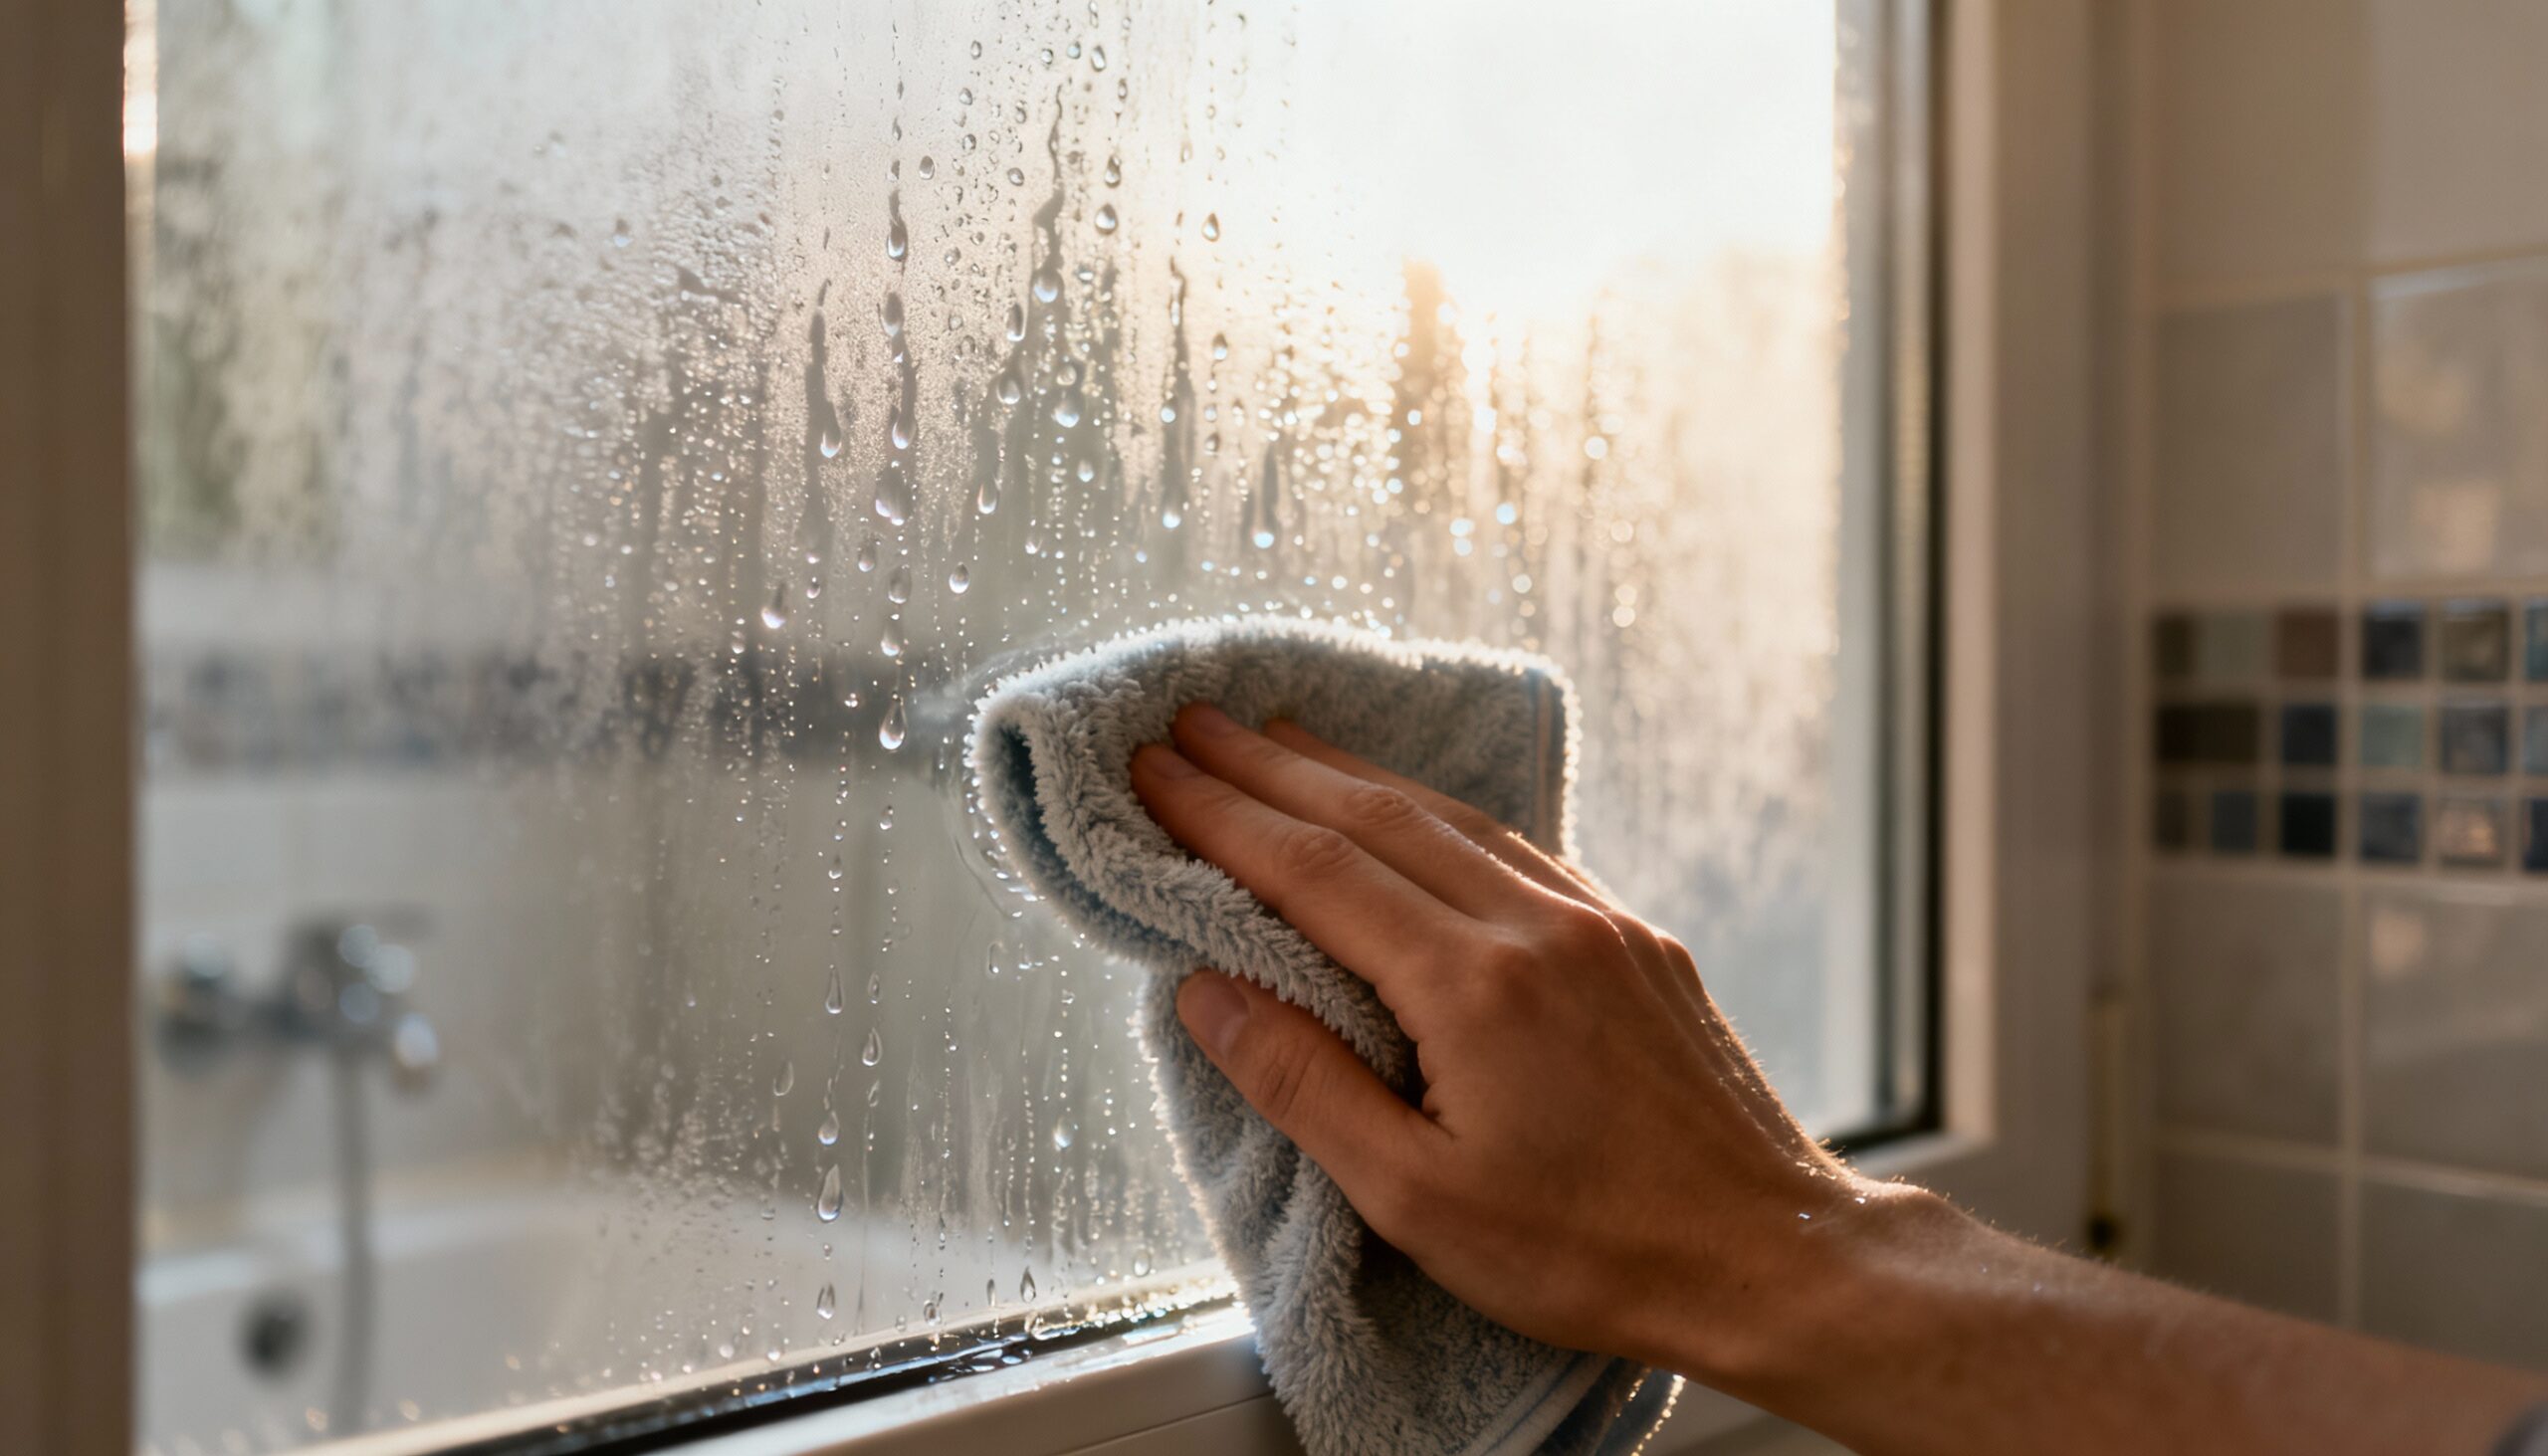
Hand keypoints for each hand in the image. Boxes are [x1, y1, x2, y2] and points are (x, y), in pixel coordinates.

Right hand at [1127, 703, 1925, 1382]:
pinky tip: (1413, 810)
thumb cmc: (1593, 1253)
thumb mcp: (1419, 1199)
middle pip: (1376, 817)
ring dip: (1354, 774)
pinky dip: (1441, 813)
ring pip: (1452, 818)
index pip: (1314, 869)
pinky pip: (1519, 847)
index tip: (1153, 771)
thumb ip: (1304, 1084)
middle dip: (1271, 767)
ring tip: (1280, 740)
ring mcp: (1596, 923)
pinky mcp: (1636, 941)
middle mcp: (1537, 926)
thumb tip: (1205, 990)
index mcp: (1473, 985)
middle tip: (1190, 724)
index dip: (1222, 815)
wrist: (1771, 1256)